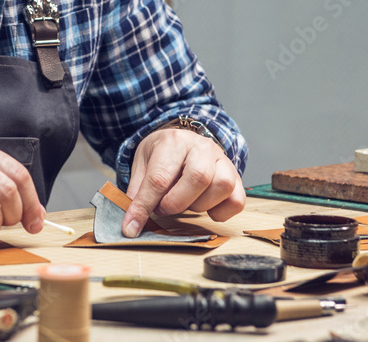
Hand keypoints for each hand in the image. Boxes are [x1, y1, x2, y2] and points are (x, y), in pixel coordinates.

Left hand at [122, 129, 243, 237]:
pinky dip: (220, 212)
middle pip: (198, 177)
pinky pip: (237, 201)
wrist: (184, 140)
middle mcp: (202, 147)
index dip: (144, 206)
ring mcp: (222, 160)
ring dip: (199, 206)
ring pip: (221, 186)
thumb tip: (131, 220)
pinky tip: (205, 207)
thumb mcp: (143, 163)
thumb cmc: (163, 154)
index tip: (131, 227)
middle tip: (163, 208)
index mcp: (174, 141)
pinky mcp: (236, 177)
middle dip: (176, 203)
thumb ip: (137, 190)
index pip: (159, 177)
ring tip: (185, 203)